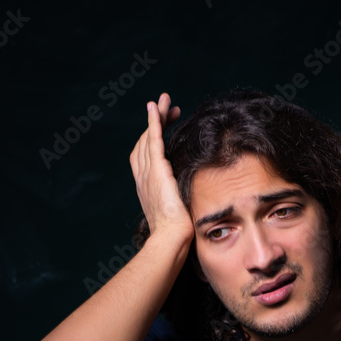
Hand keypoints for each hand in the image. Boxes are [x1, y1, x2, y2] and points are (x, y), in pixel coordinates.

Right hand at [129, 92, 193, 238]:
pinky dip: (154, 121)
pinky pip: (153, 139)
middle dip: (156, 123)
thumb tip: (197, 199)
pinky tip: (156, 107)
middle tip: (170, 109)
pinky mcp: (156, 170)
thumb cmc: (178, 234)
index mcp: (148, 188)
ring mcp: (148, 173)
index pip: (146, 156)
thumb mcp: (180, 214)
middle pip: (145, 142)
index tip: (168, 128)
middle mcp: (143, 178)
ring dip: (157, 116)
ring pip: (149, 136)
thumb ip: (183, 201)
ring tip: (166, 101)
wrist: (171, 239)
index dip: (154, 139)